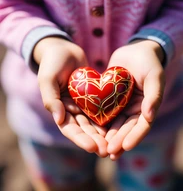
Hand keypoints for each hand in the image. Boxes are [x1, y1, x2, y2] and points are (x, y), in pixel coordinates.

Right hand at [34, 37, 107, 156]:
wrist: (64, 50)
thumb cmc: (52, 63)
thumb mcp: (47, 79)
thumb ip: (51, 99)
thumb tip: (59, 120)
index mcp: (59, 108)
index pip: (69, 128)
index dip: (80, 139)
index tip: (92, 147)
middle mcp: (71, 109)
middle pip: (83, 129)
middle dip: (94, 140)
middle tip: (106, 150)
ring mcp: (83, 103)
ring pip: (93, 122)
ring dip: (102, 134)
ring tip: (113, 143)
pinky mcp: (93, 96)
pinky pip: (101, 108)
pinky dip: (107, 117)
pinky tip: (117, 125)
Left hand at [104, 40, 164, 159]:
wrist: (135, 51)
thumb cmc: (148, 62)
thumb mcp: (154, 76)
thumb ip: (154, 96)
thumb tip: (149, 116)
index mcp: (146, 107)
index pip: (141, 126)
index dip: (134, 137)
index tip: (125, 147)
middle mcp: (133, 109)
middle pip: (126, 128)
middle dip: (118, 140)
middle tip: (108, 152)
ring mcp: (121, 104)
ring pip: (114, 123)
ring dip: (107, 136)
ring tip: (99, 147)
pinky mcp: (109, 98)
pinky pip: (103, 111)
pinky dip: (98, 121)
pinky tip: (91, 130)